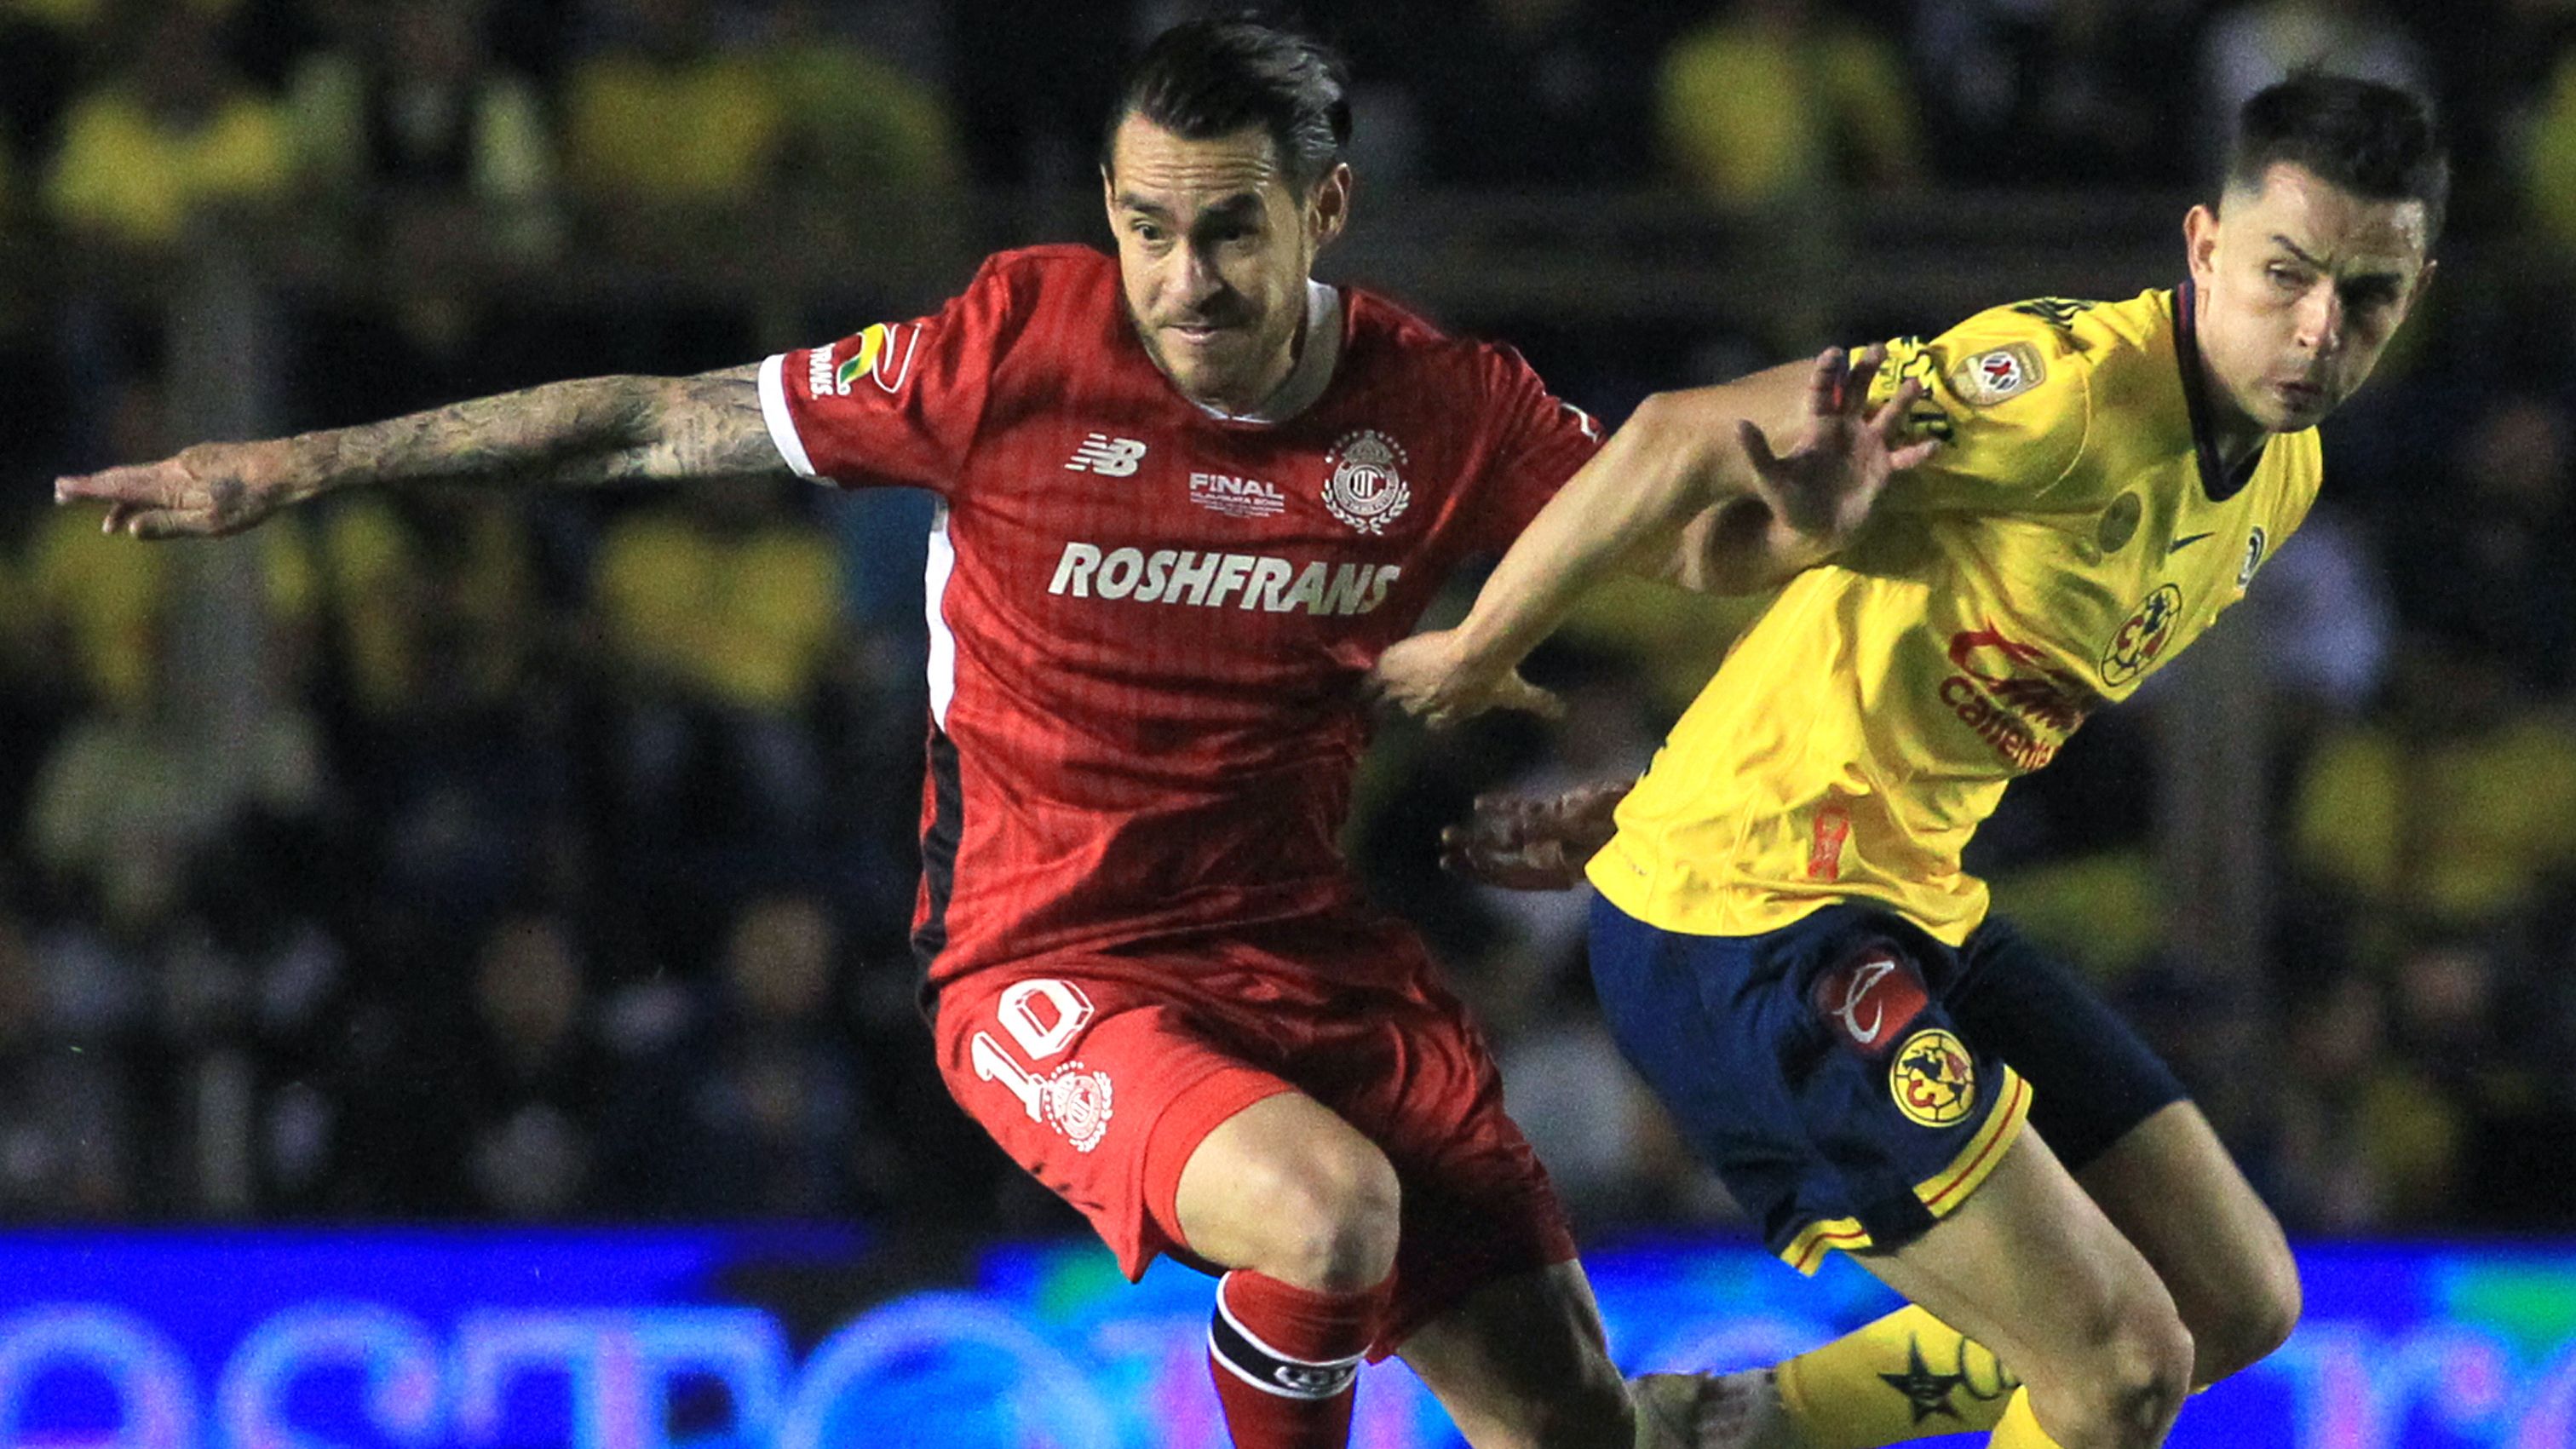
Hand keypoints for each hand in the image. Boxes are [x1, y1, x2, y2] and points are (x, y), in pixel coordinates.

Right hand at [54, 440, 302, 539]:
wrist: (288, 468)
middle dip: (95, 489)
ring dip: (125, 500)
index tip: (60, 488)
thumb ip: (168, 525)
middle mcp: (174, 467)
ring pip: (147, 480)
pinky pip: (167, 478)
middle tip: (63, 494)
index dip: (88, 489)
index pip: (119, 486)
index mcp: (171, 482)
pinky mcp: (206, 462)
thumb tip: (129, 529)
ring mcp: (190, 462)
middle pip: (126, 478)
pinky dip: (150, 493)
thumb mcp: (211, 523)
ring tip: (110, 524)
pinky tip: (154, 507)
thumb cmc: (253, 500)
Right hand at [1368, 628, 1562, 730]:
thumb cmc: (1495, 675)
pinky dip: (1367, 683)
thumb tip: (1563, 712)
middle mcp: (1425, 706)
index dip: (1436, 717)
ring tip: (1364, 700)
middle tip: (1390, 706)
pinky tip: (1357, 684)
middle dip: (1401, 707)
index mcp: (1451, 712)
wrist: (1474, 654)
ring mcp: (1408, 690)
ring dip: (1379, 699)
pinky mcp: (1394, 671)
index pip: (1438, 722)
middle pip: (1407, 711)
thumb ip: (1538, 702)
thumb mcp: (1516, 692)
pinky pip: (1374, 682)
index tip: (1433, 714)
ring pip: (1386, 699)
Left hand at [1440, 778, 1630, 890]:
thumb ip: (1544, 829)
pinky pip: (1525, 812)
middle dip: (1471, 855)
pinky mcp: (1561, 812)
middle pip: (1501, 860)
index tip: (1453, 859)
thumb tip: (1507, 835)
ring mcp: (1553, 835)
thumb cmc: (1618, 825)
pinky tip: (1479, 804)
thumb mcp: (1581, 827)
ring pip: (1507, 838)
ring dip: (1479, 835)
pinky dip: (1502, 808)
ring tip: (1449, 832)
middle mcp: (1548, 857)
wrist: (1650, 814)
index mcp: (1552, 869)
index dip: (1480, 867)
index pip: (1508, 874)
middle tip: (1442, 844)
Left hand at [1737, 344, 1939, 558]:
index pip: (1823, 393)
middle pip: (1860, 393)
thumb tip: (1738, 425)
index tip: (1834, 352)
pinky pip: (1904, 458)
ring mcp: (1868, 447)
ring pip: (1889, 418)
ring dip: (1902, 402)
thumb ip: (1757, 452)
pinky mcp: (1883, 470)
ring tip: (1917, 385)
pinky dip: (1918, 454)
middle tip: (1880, 348)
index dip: (1828, 373)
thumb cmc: (1790, 500)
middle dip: (1868, 371)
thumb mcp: (1770, 478)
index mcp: (1819, 427)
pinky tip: (1934, 446)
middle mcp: (1846, 430)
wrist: (1813, 530)